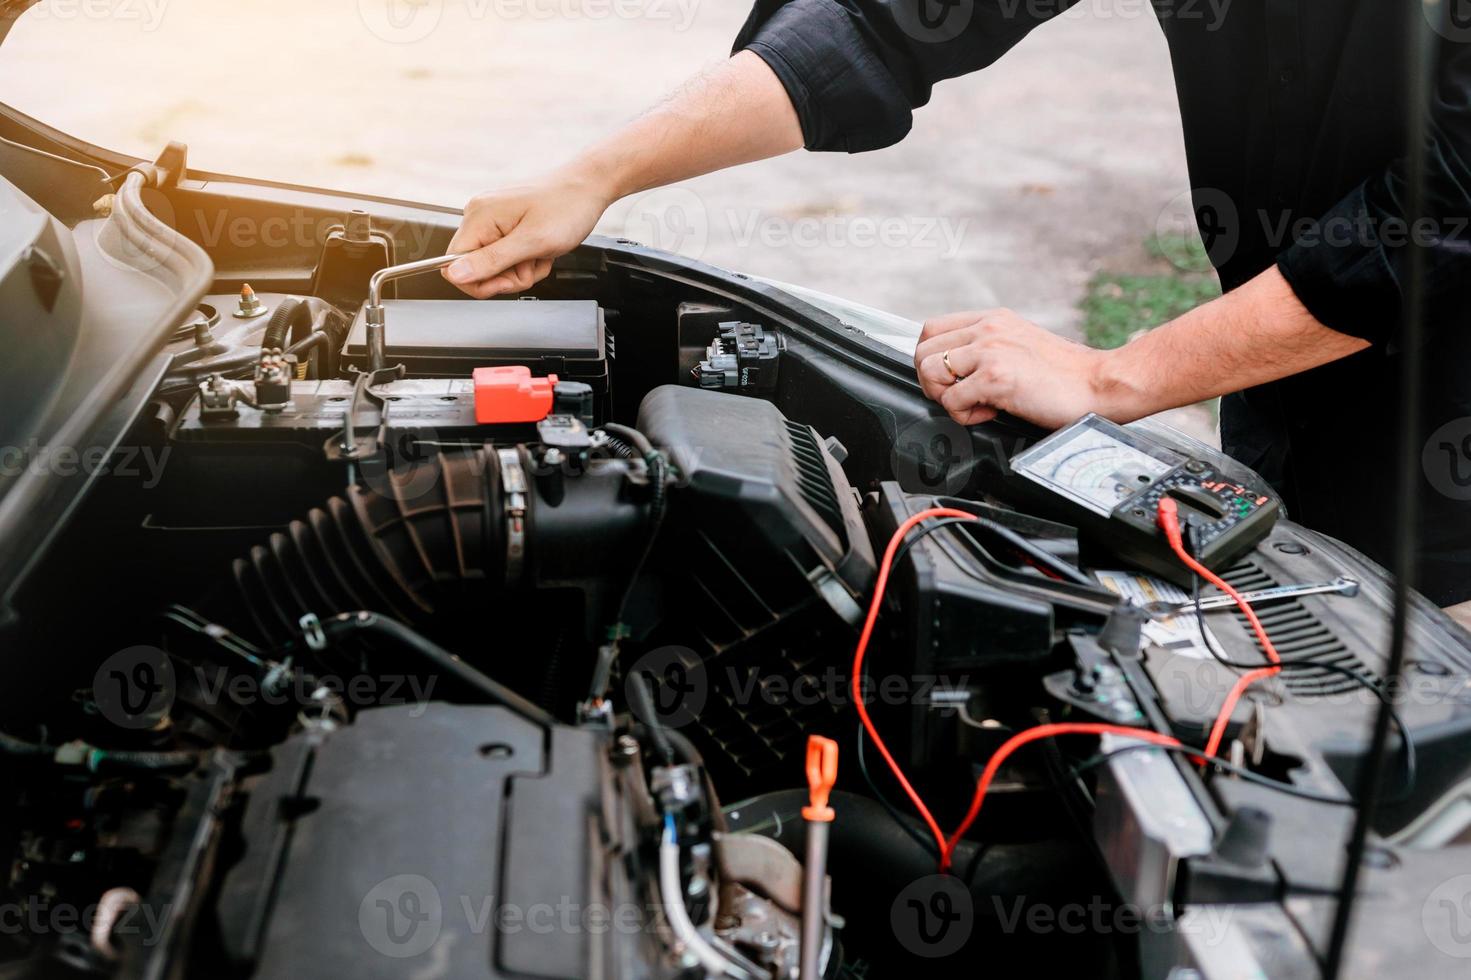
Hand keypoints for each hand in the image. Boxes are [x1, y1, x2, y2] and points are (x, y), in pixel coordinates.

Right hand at [444, 170, 612, 297]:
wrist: (587, 188)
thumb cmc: (567, 207)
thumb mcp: (531, 242)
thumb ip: (491, 260)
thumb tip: (454, 275)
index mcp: (479, 218)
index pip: (452, 266)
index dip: (480, 282)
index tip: (509, 280)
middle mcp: (479, 216)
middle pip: (475, 269)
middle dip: (507, 276)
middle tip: (532, 263)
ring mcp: (492, 220)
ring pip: (494, 266)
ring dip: (521, 269)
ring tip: (540, 253)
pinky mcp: (505, 225)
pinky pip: (506, 256)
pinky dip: (526, 260)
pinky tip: (540, 250)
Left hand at [913, 309, 1126, 428]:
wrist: (1100, 384)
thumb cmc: (1066, 374)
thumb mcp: (1020, 345)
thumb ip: (989, 348)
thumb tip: (956, 368)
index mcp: (992, 319)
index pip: (932, 330)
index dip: (932, 359)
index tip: (949, 379)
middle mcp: (987, 329)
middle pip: (922, 352)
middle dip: (933, 382)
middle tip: (958, 396)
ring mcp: (989, 350)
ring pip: (930, 373)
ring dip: (946, 398)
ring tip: (975, 405)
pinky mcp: (995, 376)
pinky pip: (952, 401)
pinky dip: (965, 415)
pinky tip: (991, 413)